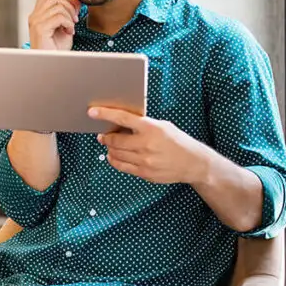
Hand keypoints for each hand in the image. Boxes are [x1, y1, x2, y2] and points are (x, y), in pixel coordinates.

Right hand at [28, 0, 79, 50]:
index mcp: (39, 14)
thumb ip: (70, 12)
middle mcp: (35, 15)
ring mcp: (35, 21)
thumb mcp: (67, 26)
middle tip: (75, 21)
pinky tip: (69, 31)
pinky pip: (58, 16)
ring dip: (70, 16)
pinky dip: (68, 23)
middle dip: (69, 7)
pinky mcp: (39, 27)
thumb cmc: (57, 49)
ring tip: (71, 28)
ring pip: (58, 6)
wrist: (51, 63)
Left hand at [91, 106, 207, 184]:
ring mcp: (144, 161)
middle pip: (114, 140)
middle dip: (106, 137)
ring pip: (115, 154)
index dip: (104, 114)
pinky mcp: (144, 173)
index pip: (122, 118)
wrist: (193, 163)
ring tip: (109, 144)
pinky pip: (121, 166)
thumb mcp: (162, 126)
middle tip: (103, 134)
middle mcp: (146, 144)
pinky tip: (113, 155)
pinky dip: (114, 159)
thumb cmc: (177, 141)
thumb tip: (120, 124)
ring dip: (109, 148)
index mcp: (151, 128)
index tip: (92, 112)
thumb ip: (143, 124)